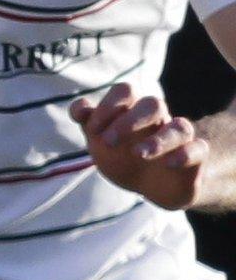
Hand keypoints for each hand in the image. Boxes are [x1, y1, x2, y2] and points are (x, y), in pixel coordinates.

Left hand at [69, 83, 206, 209]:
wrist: (149, 187)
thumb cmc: (122, 157)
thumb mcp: (100, 141)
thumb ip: (89, 122)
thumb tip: (80, 107)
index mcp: (133, 111)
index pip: (125, 91)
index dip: (107, 106)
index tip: (92, 130)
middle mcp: (158, 120)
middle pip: (153, 104)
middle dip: (129, 121)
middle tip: (108, 142)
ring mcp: (178, 139)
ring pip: (180, 127)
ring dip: (158, 140)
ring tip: (138, 154)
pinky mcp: (193, 158)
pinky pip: (199, 148)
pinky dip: (185, 154)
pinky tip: (168, 164)